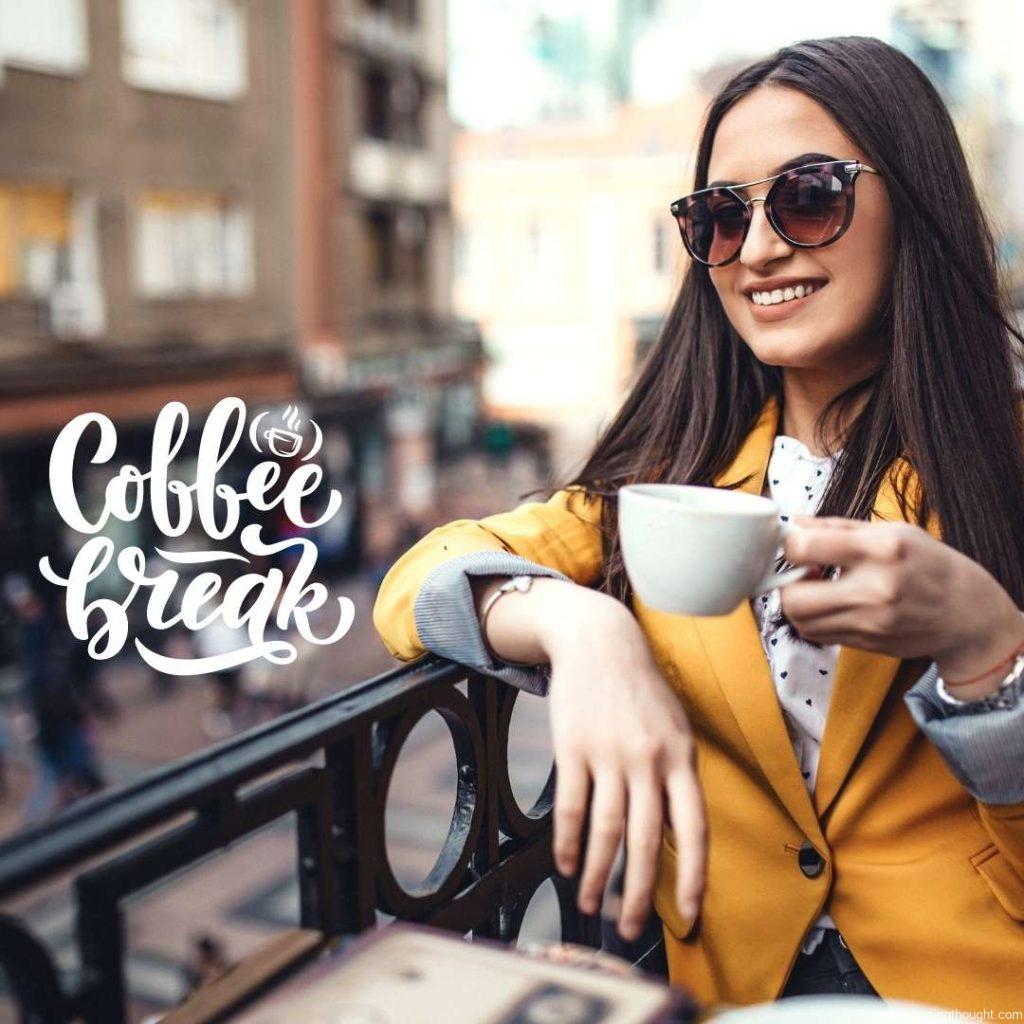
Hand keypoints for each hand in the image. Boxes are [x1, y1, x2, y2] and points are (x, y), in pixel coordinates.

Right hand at [539, 590, 706, 941]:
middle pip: (646, 841)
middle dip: (639, 894)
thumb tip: (677, 834)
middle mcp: (649, 760)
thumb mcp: (674, 727)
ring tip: (589, 905)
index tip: (691, 915)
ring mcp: (609, 754)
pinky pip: (571, 807)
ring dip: (596, 876)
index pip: (694, 829)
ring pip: (605, 831)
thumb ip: (678, 777)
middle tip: (631, 929)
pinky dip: (567, 842)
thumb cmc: (641, 689)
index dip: (694, 877)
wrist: (599, 640)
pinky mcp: (573, 748)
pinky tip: (565, 864)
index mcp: (681, 758)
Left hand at [781, 517, 1023, 688]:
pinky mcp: (867, 643)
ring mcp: (870, 622)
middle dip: (787, 583)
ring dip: (797, 603)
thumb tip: (794, 524)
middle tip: (803, 572)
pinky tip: (830, 604)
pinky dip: (813, 619)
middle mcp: (874, 589)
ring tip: (817, 587)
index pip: (805, 547)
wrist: (968, 613)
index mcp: (880, 550)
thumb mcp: (893, 531)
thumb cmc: (929, 564)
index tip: (800, 544)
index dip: (791, 544)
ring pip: (801, 621)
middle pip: (794, 598)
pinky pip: (818, 635)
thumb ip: (837, 527)